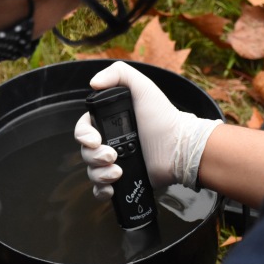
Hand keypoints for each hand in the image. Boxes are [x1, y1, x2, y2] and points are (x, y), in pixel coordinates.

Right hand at [74, 61, 221, 199]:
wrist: (180, 147)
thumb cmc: (163, 117)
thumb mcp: (142, 87)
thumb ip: (118, 74)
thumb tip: (93, 82)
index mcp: (109, 123)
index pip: (83, 129)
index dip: (83, 135)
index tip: (95, 140)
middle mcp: (110, 142)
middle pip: (85, 152)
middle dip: (93, 156)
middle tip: (112, 155)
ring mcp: (116, 163)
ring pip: (92, 171)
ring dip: (99, 174)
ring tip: (118, 172)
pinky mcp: (124, 181)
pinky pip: (101, 189)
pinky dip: (101, 190)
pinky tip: (111, 187)